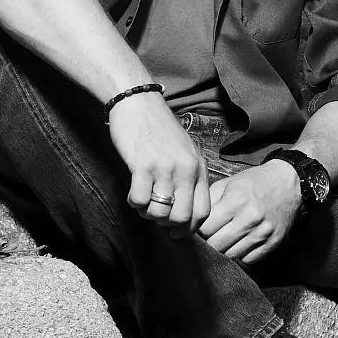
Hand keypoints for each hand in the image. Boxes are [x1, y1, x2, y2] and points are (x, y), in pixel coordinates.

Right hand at [108, 91, 210, 232]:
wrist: (139, 104)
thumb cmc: (161, 130)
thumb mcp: (185, 152)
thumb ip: (189, 177)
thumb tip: (184, 210)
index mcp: (198, 169)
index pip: (204, 212)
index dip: (189, 229)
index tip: (176, 233)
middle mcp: (185, 170)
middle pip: (182, 218)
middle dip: (167, 224)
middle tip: (156, 214)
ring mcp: (165, 169)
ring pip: (159, 213)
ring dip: (148, 213)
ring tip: (144, 201)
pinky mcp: (142, 166)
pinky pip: (139, 201)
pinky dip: (134, 203)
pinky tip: (133, 191)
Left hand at [200, 161, 300, 263]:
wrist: (289, 184)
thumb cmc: (255, 183)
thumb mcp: (228, 184)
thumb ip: (208, 202)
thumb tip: (190, 222)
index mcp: (236, 200)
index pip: (205, 229)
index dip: (199, 230)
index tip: (200, 228)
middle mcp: (250, 218)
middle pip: (216, 245)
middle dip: (209, 242)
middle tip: (211, 235)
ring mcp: (263, 232)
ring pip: (230, 256)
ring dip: (224, 250)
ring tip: (225, 239)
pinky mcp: (273, 242)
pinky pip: (248, 260)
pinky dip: (241, 254)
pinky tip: (241, 242)